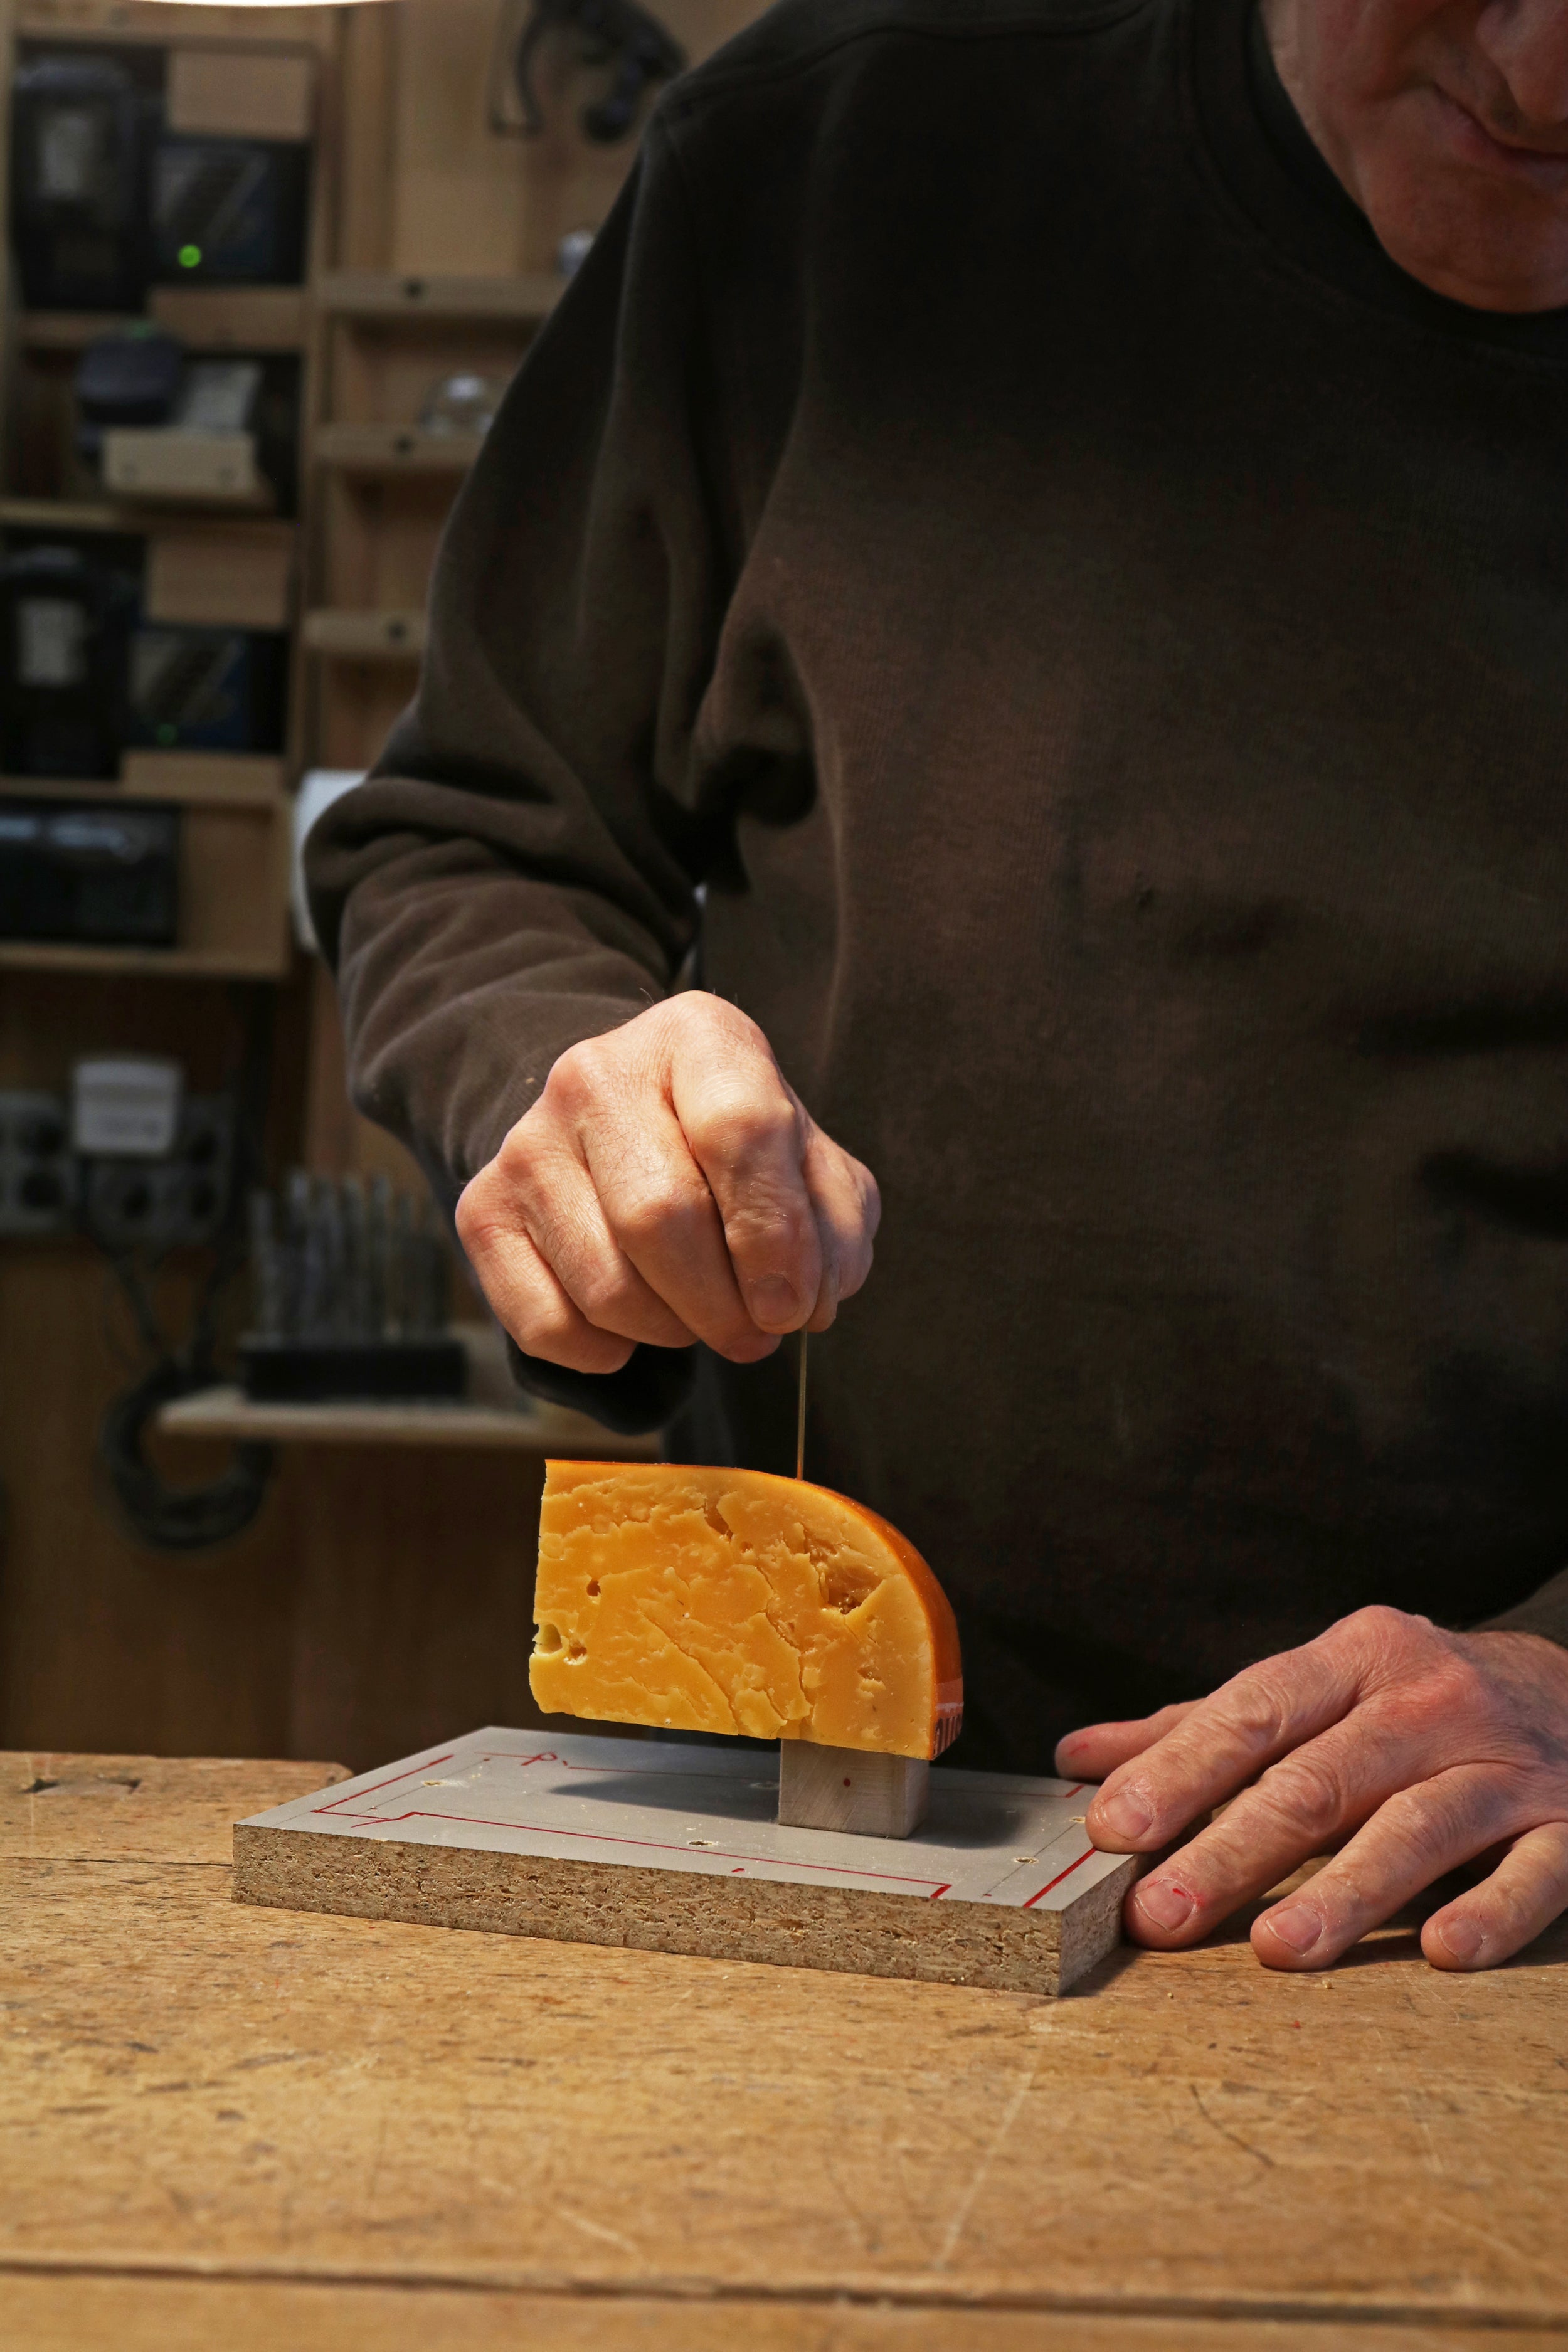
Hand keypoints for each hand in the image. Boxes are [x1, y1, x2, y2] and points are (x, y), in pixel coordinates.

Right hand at [456, 994, 880, 1376]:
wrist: (620, 1127)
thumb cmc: (732, 1148)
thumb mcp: (810, 1161)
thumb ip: (832, 1225)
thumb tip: (803, 1302)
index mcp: (697, 1035)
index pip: (739, 1130)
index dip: (775, 1237)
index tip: (795, 1305)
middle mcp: (596, 1074)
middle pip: (661, 1217)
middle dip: (724, 1306)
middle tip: (756, 1333)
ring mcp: (527, 1142)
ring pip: (607, 1286)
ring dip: (674, 1333)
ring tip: (700, 1315)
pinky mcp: (482, 1209)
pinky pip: (547, 1325)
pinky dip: (607, 1353)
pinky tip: (635, 1325)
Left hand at [1057, 1606, 1567, 1972]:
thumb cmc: (1416, 1704)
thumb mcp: (1320, 1692)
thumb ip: (1203, 1728)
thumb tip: (1080, 1759)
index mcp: (1356, 1658)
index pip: (1252, 1713)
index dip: (1180, 1772)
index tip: (1114, 1830)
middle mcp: (1429, 1702)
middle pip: (1319, 1780)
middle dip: (1232, 1849)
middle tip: (1161, 1914)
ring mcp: (1504, 1765)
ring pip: (1416, 1828)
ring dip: (1345, 1892)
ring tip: (1277, 1949)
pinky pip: (1534, 1873)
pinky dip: (1489, 1911)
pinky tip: (1441, 1950)